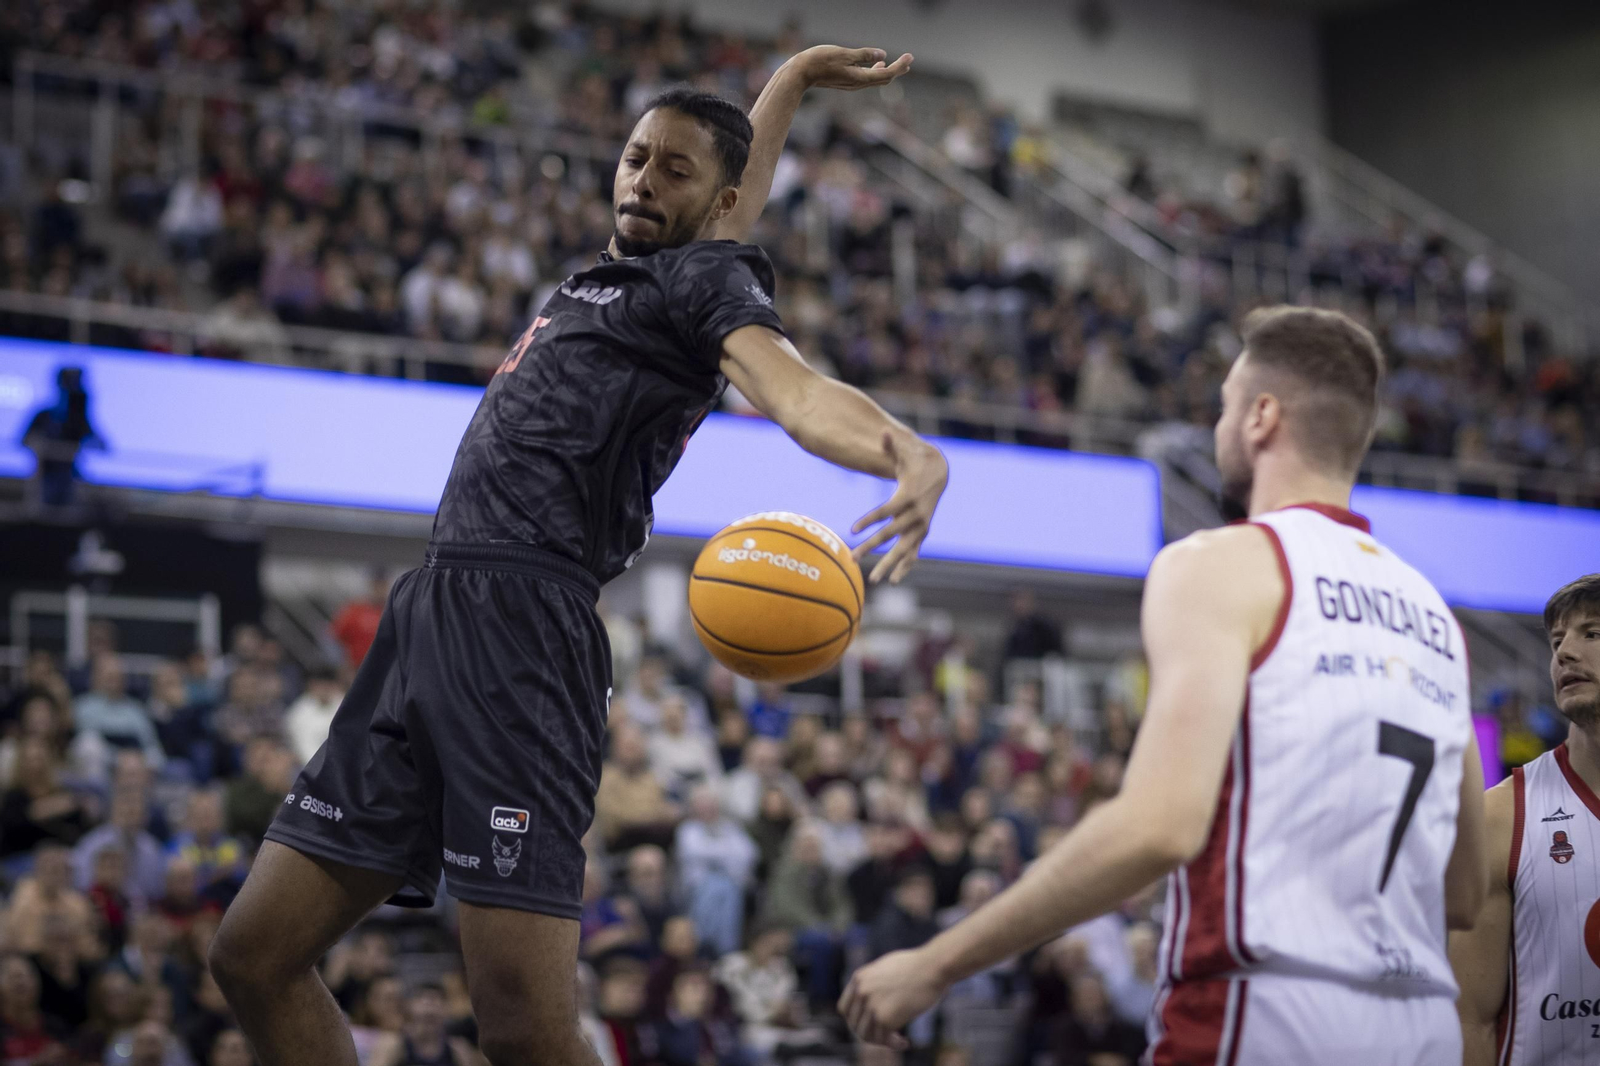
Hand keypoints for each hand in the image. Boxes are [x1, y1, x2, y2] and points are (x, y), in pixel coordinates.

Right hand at [793, 46, 912, 91]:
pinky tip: (878, 63)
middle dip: (898, 69)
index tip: (910, 57)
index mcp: (859, 78)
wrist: (800, 73)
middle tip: (909, 60)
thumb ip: (863, 55)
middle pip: (884, 79)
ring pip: (876, 79)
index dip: (899, 66)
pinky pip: (867, 78)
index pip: (886, 74)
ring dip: (889, 71)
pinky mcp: (846, 81)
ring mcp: (852, 84)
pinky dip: (876, 71)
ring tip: (900, 64)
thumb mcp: (843, 54)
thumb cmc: (819, 61)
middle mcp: (858, 84)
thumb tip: (882, 55)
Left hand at [839, 948, 945, 1047]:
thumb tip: (871, 1001)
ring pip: (866, 1035)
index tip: (869, 1026)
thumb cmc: (917, 966)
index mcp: (859, 978)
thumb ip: (874, 982)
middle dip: (869, 1033)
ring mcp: (871, 1005)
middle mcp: (861, 991)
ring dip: (881, 1041)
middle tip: (885, 1036)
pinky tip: (905, 1043)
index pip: (844, 1009)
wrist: (932, 967)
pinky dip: (894, 1044)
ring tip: (896, 1040)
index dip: (855, 1020)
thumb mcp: (886, 968)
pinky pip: (884, 1039)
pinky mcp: (885, 1018)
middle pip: (854, 1025)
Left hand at [852, 433, 947, 583]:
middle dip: (871, 547)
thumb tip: (884, 432)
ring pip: (903, 549)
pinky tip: (894, 580)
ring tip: (873, 580)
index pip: (886, 512)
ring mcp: (921, 525)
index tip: (852, 530)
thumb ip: (891, 444)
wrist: (938, 471)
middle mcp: (917, 514)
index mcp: (908, 495)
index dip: (869, 520)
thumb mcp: (904, 452)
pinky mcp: (922, 531)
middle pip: (891, 534)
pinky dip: (905, 566)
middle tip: (852, 558)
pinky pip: (914, 552)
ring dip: (888, 564)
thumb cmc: (913, 460)